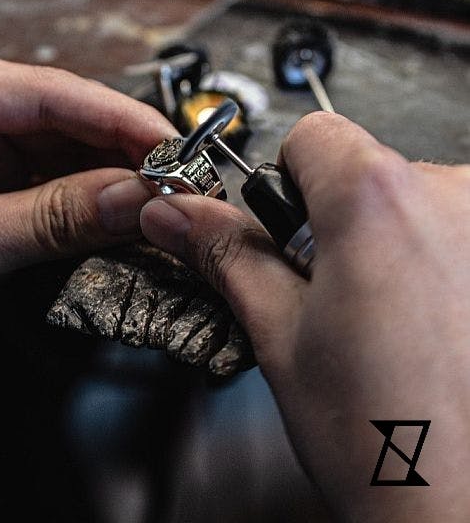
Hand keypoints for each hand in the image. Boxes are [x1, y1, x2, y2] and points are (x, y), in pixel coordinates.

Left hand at [0, 43, 174, 427]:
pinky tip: (125, 225)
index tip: (171, 143)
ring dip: (109, 185)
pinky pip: (47, 199)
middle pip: (57, 120)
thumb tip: (135, 195)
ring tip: (164, 205)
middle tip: (180, 181)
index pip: (40, 90)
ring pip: (59, 159)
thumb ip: (49, 217)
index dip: (114, 116)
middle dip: (119, 152)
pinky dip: (87, 214)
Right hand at [140, 112, 469, 521]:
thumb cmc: (392, 443)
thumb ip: (227, 255)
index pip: (314, 133)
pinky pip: (462, 233)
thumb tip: (176, 216)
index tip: (289, 230)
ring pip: (420, 203)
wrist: (466, 509)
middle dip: (342, 221)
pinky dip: (445, 264)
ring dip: (399, 244)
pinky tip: (436, 329)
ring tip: (393, 324)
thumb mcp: (282, 336)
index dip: (287, 182)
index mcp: (376, 200)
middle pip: (368, 168)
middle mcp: (453, 197)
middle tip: (338, 297)